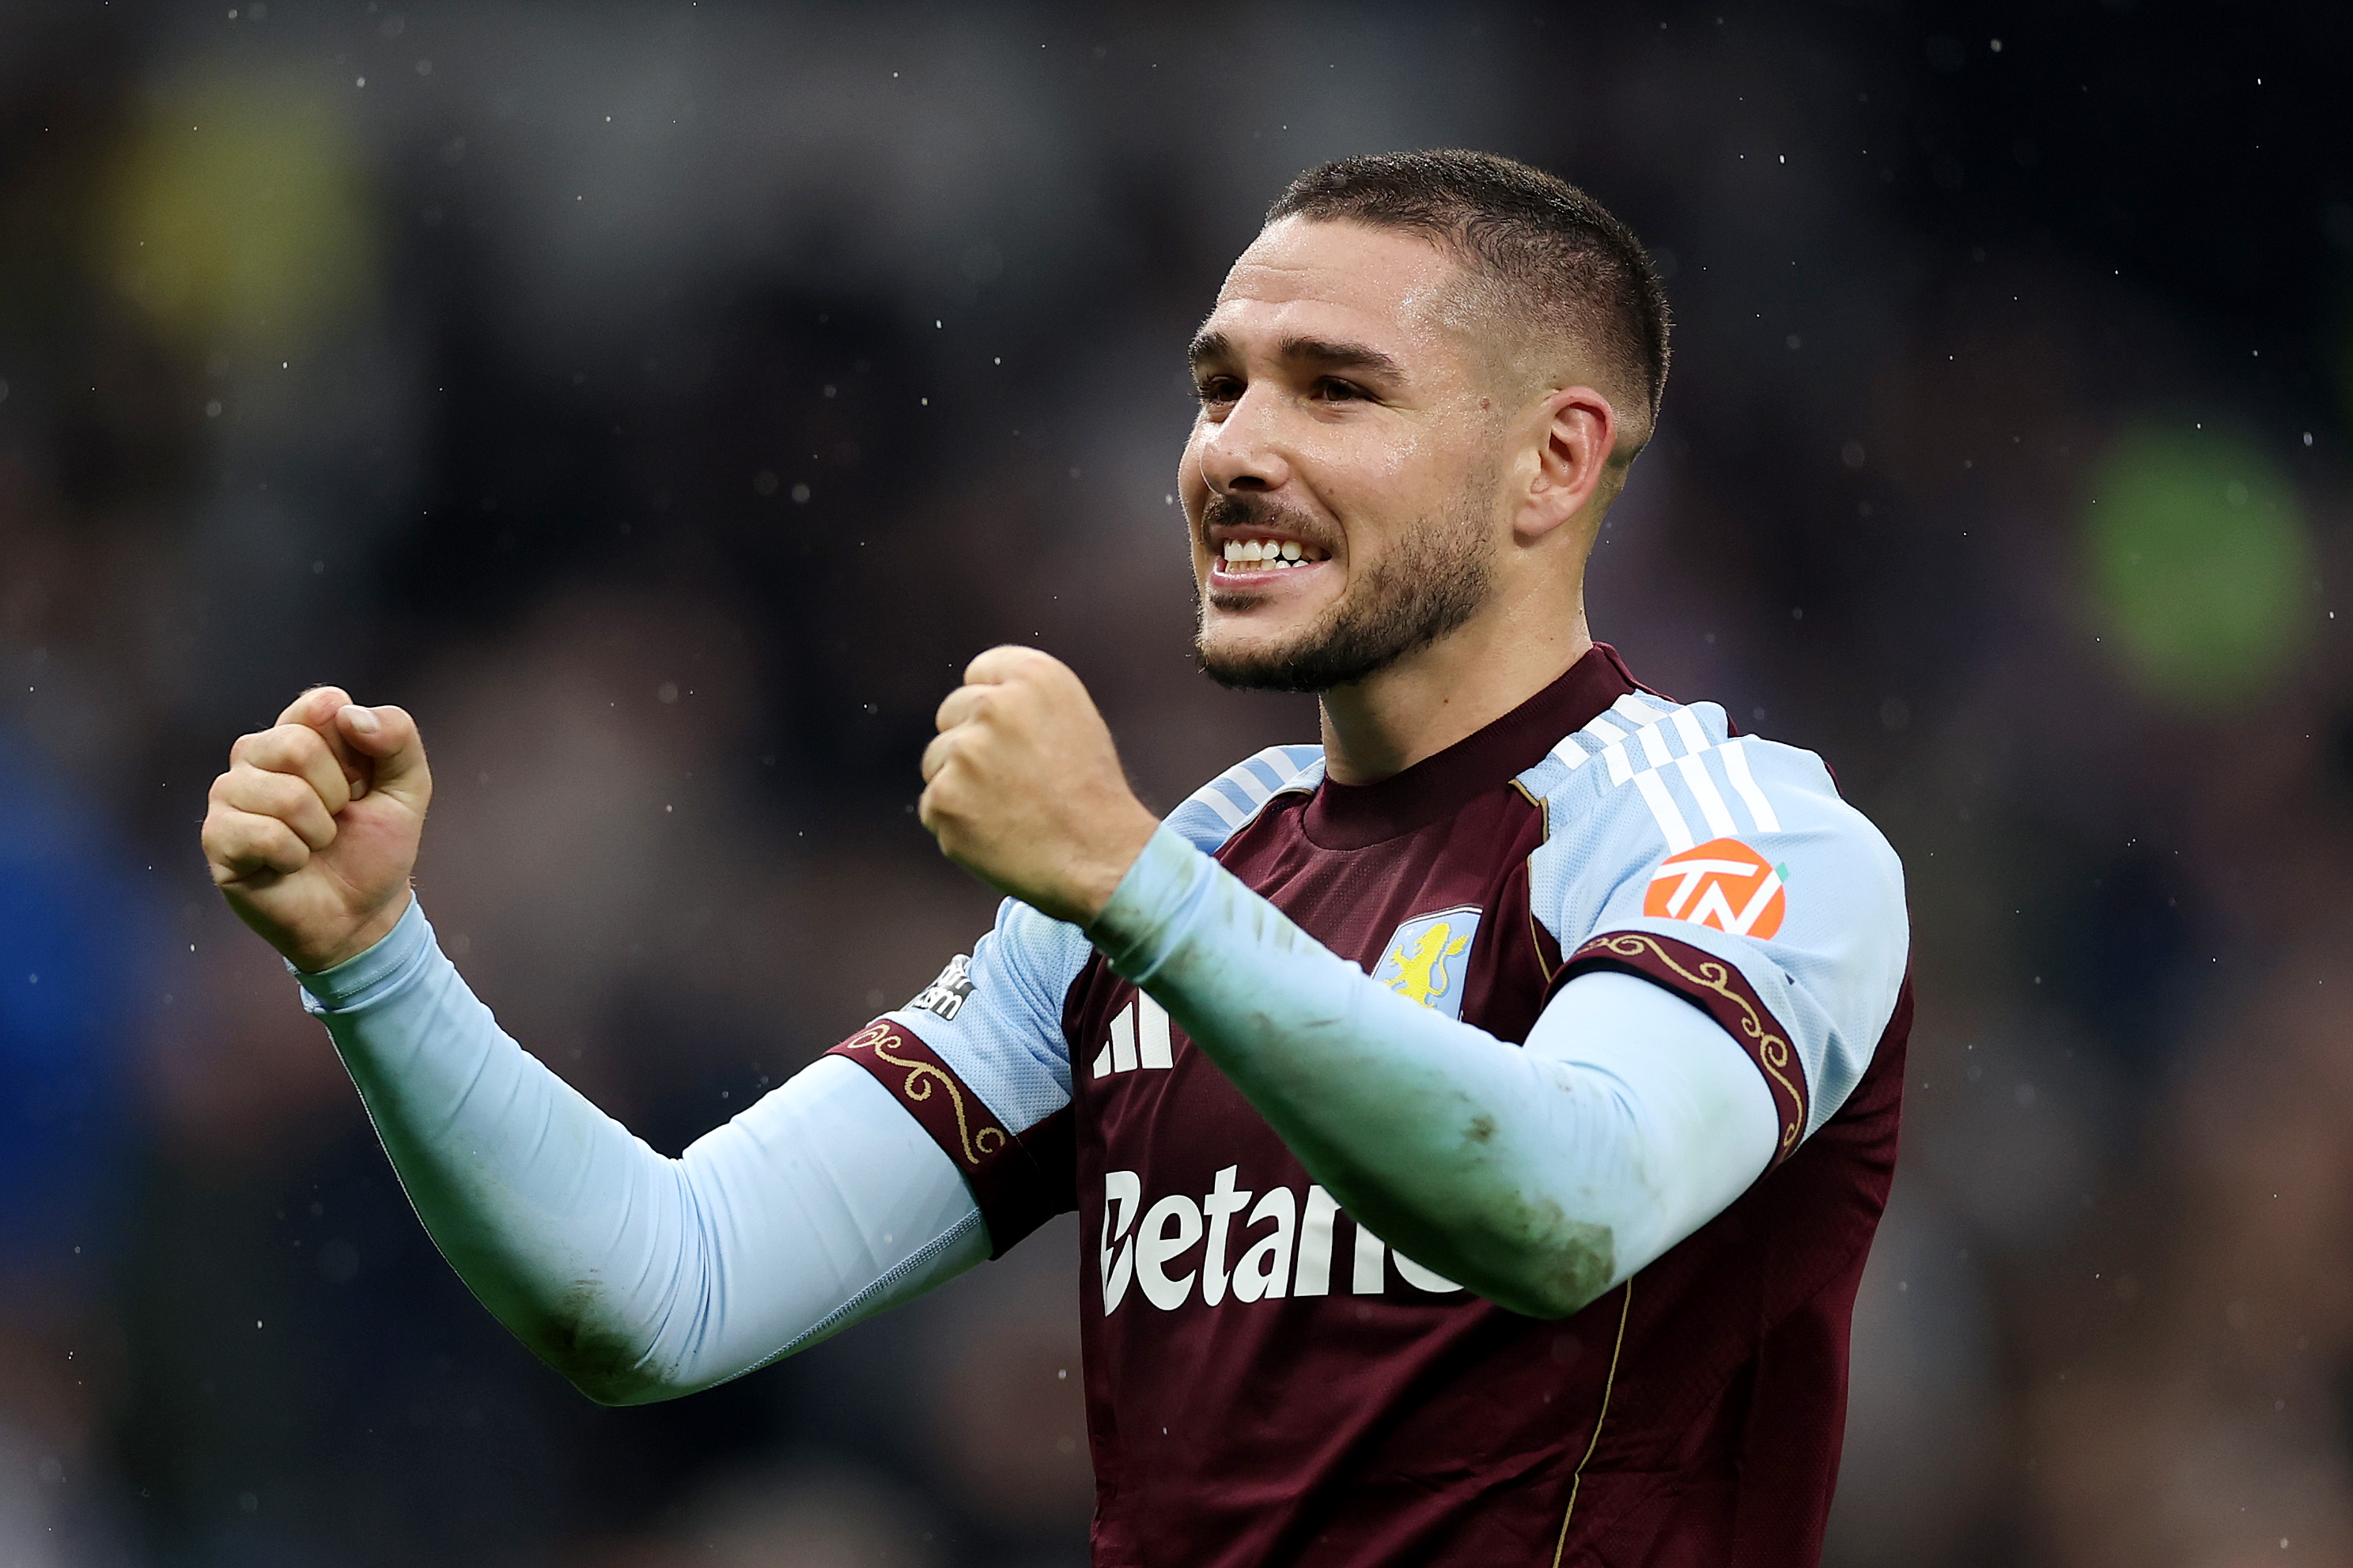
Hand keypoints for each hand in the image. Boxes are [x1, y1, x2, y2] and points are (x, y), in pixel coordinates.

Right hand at [201, 686, 434, 971]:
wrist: (362, 915)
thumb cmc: (376, 848)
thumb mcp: (409, 789)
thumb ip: (397, 738)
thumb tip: (347, 713)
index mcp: (301, 734)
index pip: (321, 705)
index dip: (353, 749)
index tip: (361, 780)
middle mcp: (257, 756)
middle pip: (297, 745)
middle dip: (337, 794)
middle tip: (338, 819)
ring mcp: (230, 795)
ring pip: (283, 794)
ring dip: (318, 831)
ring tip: (316, 844)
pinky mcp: (217, 837)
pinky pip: (262, 834)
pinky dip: (293, 856)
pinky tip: (291, 864)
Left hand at [918, 647, 1158, 926]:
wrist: (1100, 857)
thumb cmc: (1092, 795)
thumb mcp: (1075, 720)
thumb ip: (1024, 701)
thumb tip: (974, 706)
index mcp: (1035, 677)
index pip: (980, 671)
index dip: (993, 707)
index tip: (1010, 734)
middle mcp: (994, 705)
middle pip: (951, 713)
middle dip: (970, 743)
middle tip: (1013, 780)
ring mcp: (964, 752)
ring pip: (936, 761)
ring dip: (959, 784)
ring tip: (1008, 811)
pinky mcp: (943, 798)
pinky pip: (933, 806)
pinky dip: (956, 824)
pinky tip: (996, 834)